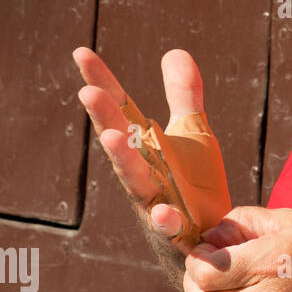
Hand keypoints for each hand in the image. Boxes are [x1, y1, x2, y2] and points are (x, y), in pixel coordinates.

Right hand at [73, 46, 228, 256]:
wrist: (211, 240)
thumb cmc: (192, 186)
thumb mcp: (193, 134)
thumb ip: (183, 96)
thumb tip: (174, 51)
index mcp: (144, 147)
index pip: (119, 110)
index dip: (102, 82)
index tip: (81, 51)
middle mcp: (142, 173)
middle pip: (119, 143)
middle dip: (103, 118)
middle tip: (87, 91)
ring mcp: (154, 203)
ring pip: (135, 183)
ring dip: (122, 161)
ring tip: (111, 137)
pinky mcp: (176, 233)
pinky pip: (168, 228)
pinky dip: (164, 220)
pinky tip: (162, 211)